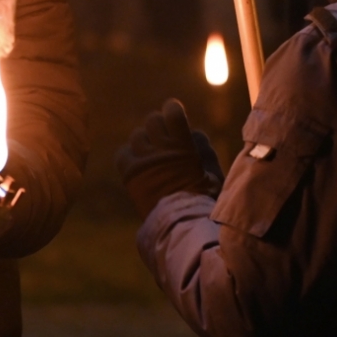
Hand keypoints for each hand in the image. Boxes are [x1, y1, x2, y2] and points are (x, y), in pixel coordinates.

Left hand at [115, 99, 222, 217]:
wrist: (181, 227)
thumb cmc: (203, 201)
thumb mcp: (213, 173)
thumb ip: (203, 148)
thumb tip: (192, 132)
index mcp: (183, 147)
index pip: (172, 112)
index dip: (173, 109)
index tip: (174, 114)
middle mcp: (161, 150)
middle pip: (152, 120)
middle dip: (159, 125)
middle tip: (164, 137)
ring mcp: (143, 161)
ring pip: (137, 136)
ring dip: (145, 141)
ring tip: (153, 154)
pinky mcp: (130, 174)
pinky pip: (123, 153)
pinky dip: (130, 155)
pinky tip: (139, 164)